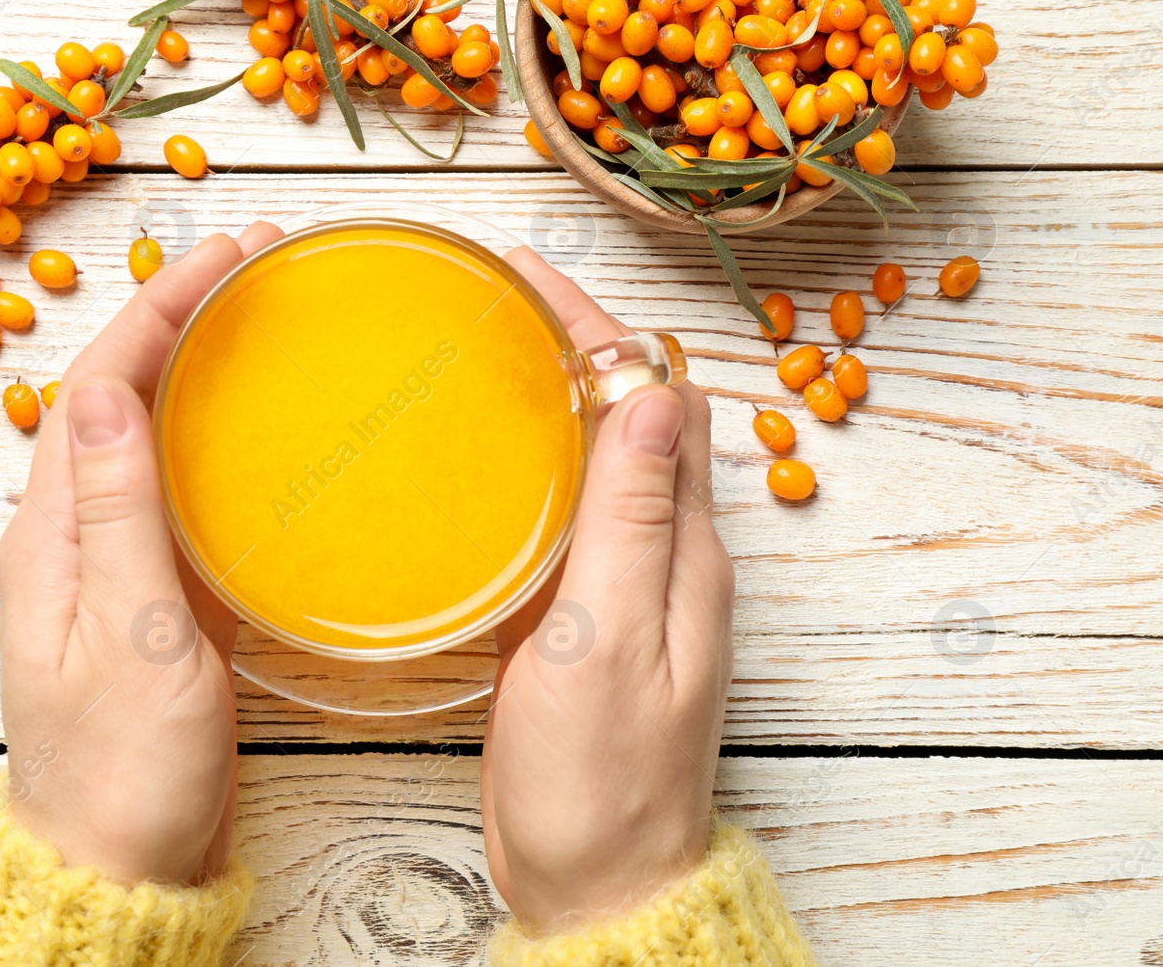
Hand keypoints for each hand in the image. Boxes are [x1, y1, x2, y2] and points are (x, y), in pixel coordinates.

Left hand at [0, 221, 283, 884]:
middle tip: (255, 266)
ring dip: (196, 370)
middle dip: (177, 317)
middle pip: (119, 396)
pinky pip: (176, 498)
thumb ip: (118, 511)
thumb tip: (111, 387)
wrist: (117, 871)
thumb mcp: (130, 634)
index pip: (99, 386)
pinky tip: (260, 435)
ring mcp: (109, 570)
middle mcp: (69, 538)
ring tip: (261, 322)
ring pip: (149, 439)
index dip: (157, 308)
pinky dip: (214, 446)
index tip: (226, 256)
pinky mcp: (151, 604)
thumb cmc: (122, 770)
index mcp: (50, 535)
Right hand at [481, 248, 734, 931]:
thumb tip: (653, 393)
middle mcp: (663, 558)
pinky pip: (566, 518)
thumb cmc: (601, 783)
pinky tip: (481, 464)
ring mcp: (623, 590)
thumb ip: (629, 521)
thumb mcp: (608, 643)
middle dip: (573, 345)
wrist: (597, 885)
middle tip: (494, 299)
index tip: (529, 277)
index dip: (596, 328)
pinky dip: (531, 468)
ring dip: (552, 398)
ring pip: (596, 461)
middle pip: (629, 415)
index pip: (654, 399)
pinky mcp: (582, 622)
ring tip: (483, 354)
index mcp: (681, 552)